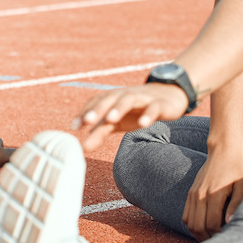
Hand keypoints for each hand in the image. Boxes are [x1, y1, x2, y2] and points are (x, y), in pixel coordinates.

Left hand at [77, 83, 192, 150]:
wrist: (168, 96)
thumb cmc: (136, 110)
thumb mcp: (117, 121)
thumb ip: (100, 131)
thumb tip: (83, 147)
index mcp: (112, 98)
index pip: (96, 103)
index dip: (85, 113)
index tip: (74, 127)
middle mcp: (124, 95)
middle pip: (109, 98)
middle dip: (98, 109)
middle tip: (88, 120)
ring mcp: (142, 98)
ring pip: (128, 100)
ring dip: (118, 108)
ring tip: (110, 119)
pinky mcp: (159, 104)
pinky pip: (153, 107)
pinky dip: (148, 114)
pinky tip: (143, 124)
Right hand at [182, 148, 242, 240]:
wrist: (223, 151)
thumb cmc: (237, 169)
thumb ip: (237, 204)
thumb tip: (230, 223)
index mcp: (214, 194)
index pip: (211, 224)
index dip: (219, 235)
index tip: (228, 237)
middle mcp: (200, 195)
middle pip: (197, 227)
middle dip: (208, 239)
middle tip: (220, 242)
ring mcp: (193, 194)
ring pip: (189, 223)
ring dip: (198, 234)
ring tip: (212, 237)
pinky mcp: (191, 193)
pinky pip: (185, 215)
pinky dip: (192, 225)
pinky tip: (204, 227)